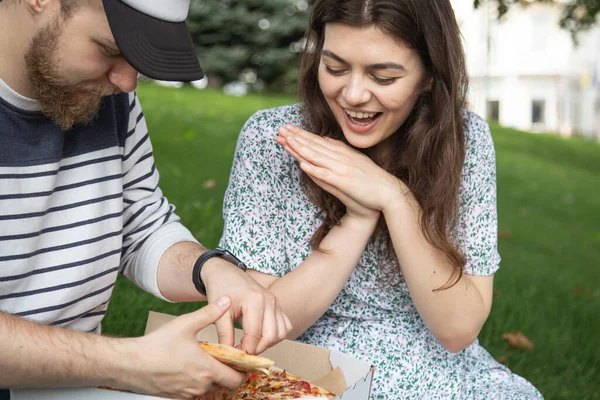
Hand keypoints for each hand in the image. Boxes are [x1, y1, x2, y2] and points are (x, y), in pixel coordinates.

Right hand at [122, 296, 246, 399]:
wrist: (129, 364)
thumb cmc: (157, 345)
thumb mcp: (185, 324)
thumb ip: (209, 313)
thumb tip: (226, 301)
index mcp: (207, 370)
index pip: (237, 378)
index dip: (244, 371)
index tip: (245, 361)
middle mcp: (200, 386)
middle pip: (226, 386)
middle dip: (231, 375)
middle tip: (230, 361)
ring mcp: (188, 394)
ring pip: (211, 389)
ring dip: (215, 379)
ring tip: (211, 362)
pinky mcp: (177, 397)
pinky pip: (196, 393)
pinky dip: (200, 383)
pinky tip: (193, 369)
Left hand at [201, 261, 291, 353]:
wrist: (225, 273)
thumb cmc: (221, 289)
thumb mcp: (219, 312)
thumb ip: (224, 334)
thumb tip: (230, 354)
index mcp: (254, 300)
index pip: (255, 334)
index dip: (246, 350)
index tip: (235, 355)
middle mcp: (269, 301)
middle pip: (271, 336)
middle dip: (257, 349)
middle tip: (243, 351)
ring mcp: (276, 302)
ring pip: (281, 333)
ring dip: (267, 343)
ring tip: (251, 343)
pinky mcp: (277, 305)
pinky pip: (285, 326)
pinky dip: (275, 335)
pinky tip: (260, 335)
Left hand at [277, 124, 401, 217]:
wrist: (387, 192)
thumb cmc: (369, 179)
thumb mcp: (353, 160)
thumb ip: (338, 150)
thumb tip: (325, 139)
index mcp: (341, 152)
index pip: (316, 141)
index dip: (300, 135)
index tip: (286, 129)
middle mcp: (340, 157)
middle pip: (313, 146)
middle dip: (295, 137)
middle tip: (279, 129)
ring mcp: (341, 168)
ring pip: (316, 157)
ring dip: (300, 148)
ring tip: (286, 141)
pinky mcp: (344, 181)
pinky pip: (326, 175)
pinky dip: (314, 170)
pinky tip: (303, 165)